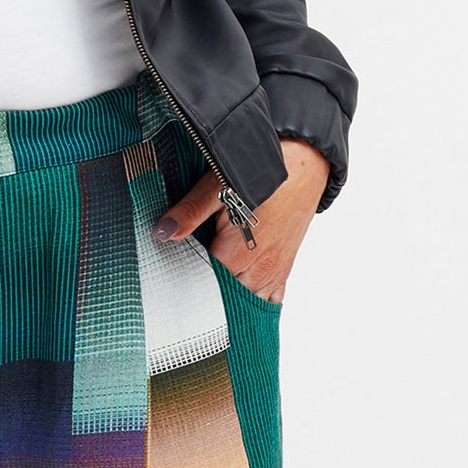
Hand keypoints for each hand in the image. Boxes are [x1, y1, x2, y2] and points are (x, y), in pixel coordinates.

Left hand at [152, 138, 328, 303]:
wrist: (304, 164)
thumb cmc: (261, 173)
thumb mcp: (218, 187)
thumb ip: (190, 212)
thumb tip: (162, 232)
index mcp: (238, 254)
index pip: (204, 286)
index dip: (185, 284)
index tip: (170, 283)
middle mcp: (258, 270)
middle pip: (225, 299)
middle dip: (206, 296)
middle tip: (185, 291)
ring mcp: (274, 271)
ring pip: (248, 303)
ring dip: (231, 301)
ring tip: (210, 298)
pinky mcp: (284, 267)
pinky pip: (271, 299)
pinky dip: (256, 302)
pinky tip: (241, 302)